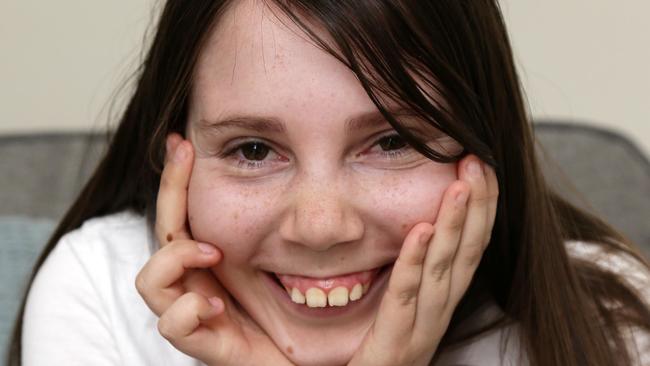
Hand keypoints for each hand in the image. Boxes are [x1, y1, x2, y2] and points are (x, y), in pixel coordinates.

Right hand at [135, 134, 293, 365]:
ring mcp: (200, 315)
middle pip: (165, 233)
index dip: (178, 179)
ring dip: (176, 258)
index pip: (186, 214)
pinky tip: (218, 306)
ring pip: (150, 281)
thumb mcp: (306, 262)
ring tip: (214, 252)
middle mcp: (202, 285)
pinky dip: (187, 311)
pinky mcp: (208, 347)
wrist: (314, 365)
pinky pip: (172, 325)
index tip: (183, 141)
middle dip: (170, 190)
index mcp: (218, 262)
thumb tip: (317, 181)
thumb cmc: (312, 318)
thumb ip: (304, 229)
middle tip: (184, 153)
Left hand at [348, 155, 497, 365]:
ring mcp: (420, 331)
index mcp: (441, 303)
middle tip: (477, 161)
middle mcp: (438, 315)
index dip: (480, 209)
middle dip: (476, 206)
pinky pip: (405, 297)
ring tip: (460, 183)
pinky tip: (420, 229)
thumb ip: (408, 275)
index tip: (480, 167)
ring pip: (443, 271)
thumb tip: (413, 226)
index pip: (469, 249)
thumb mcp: (398, 311)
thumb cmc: (376, 356)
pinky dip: (414, 263)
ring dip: (454, 225)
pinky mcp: (393, 346)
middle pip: (467, 254)